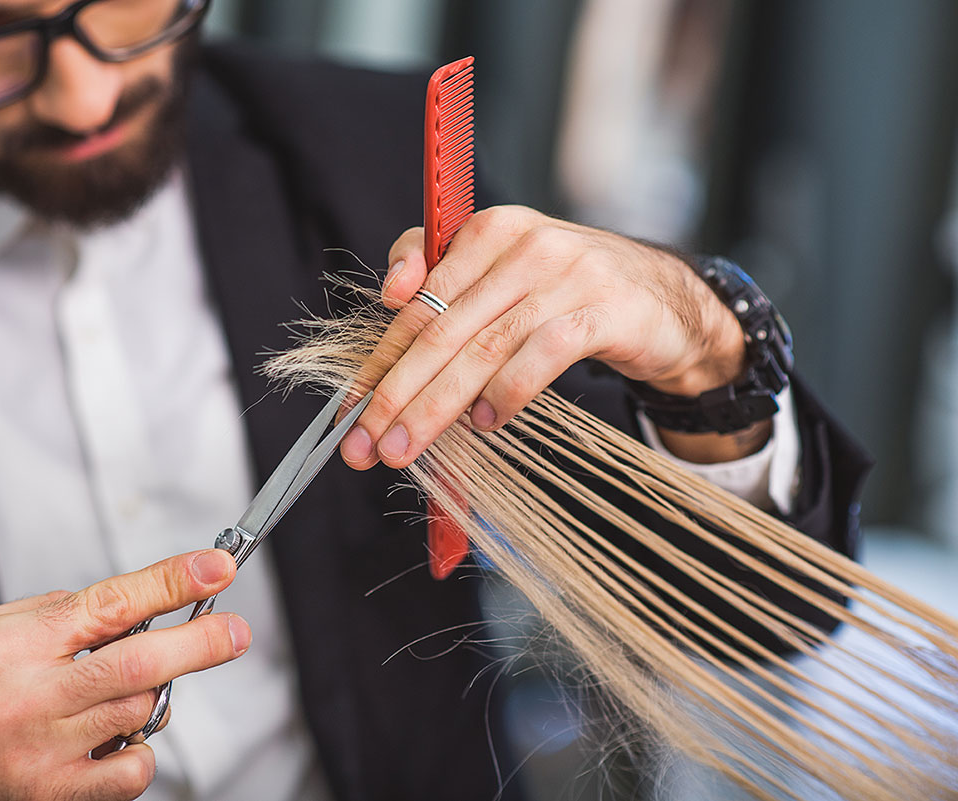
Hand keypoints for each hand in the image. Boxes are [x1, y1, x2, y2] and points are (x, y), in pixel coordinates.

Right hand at [0, 550, 249, 800]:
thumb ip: (38, 615)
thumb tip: (112, 604)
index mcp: (6, 649)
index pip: (110, 604)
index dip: (172, 582)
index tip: (217, 566)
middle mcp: (28, 701)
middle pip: (142, 662)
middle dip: (202, 641)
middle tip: (236, 630)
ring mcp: (43, 757)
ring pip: (141, 712)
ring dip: (151, 694)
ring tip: (121, 689)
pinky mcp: (54, 799)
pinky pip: (129, 769)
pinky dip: (135, 749)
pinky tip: (107, 741)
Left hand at [339, 205, 765, 467]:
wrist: (663, 300)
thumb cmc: (565, 294)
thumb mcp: (502, 280)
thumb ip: (443, 289)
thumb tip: (388, 305)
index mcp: (486, 231)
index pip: (416, 302)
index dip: (379, 361)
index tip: (349, 412)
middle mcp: (523, 243)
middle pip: (442, 328)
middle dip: (396, 394)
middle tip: (366, 445)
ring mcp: (567, 274)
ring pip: (483, 347)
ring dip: (437, 406)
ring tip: (406, 448)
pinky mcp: (605, 309)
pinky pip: (542, 354)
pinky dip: (508, 392)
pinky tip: (485, 423)